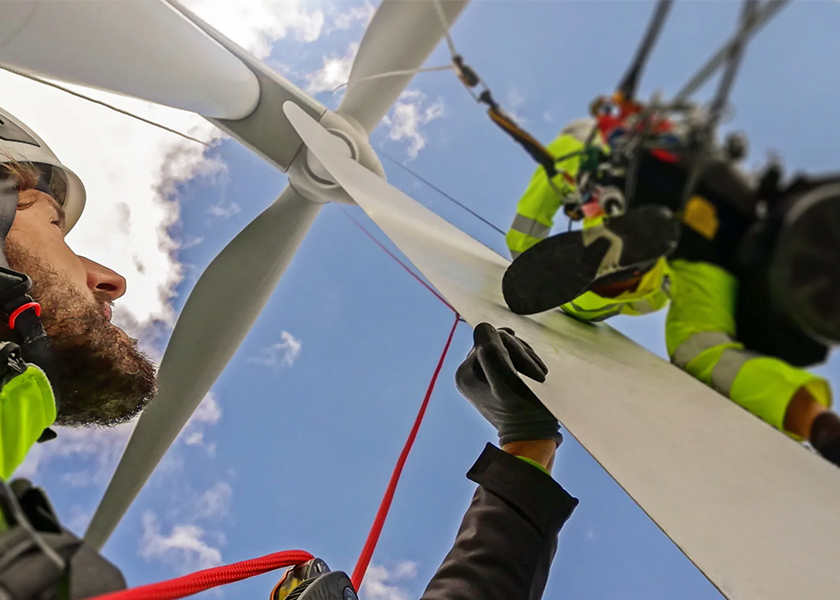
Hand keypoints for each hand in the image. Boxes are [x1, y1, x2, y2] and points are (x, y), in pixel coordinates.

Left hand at [456, 323, 561, 446]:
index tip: (533, 372)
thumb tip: (483, 327)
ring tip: (539, 377)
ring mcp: (480, 376)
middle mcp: (468, 372)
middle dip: (521, 354)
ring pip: (505, 347)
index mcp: (465, 373)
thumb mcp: (507, 382)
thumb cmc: (523, 413)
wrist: (533, 439)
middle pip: (497, 342)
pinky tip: (535, 375)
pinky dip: (524, 362)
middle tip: (539, 375)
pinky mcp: (494, 379)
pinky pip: (509, 356)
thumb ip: (493, 354)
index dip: (515, 350)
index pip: (491, 339)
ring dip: (525, 358)